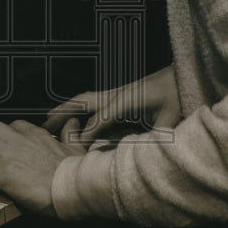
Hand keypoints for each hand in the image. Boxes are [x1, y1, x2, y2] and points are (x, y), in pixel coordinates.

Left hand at [0, 118, 86, 216]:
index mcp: (35, 133)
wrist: (72, 187)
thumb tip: (73, 123)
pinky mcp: (2, 176)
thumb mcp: (76, 147)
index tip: (14, 149)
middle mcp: (18, 139)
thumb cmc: (74, 171)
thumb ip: (70, 133)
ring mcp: (8, 156)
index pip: (14, 125)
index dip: (10, 137)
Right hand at [42, 65, 181, 147]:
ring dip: (66, 107)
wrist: (182, 75)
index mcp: (128, 99)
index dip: (88, 132)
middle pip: (84, 101)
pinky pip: (93, 100)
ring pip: (85, 98)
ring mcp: (117, 92)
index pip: (101, 117)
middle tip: (45, 126)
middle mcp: (118, 93)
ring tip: (49, 119)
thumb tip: (143, 152)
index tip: (75, 145)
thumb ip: (156, 135)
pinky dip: (77, 107)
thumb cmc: (178, 95)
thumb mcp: (170, 119)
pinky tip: (73, 116)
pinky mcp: (120, 94)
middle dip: (63, 112)